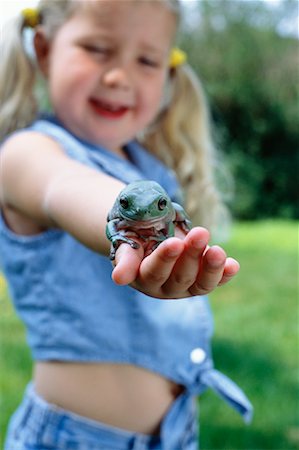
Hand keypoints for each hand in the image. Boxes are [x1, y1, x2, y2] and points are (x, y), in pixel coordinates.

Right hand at [111, 227, 239, 298]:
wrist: (150, 235)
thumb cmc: (136, 236)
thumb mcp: (127, 242)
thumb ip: (125, 258)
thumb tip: (119, 279)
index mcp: (142, 278)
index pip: (154, 271)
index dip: (164, 258)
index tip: (174, 243)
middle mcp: (164, 288)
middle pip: (180, 275)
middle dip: (192, 254)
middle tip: (200, 232)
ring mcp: (185, 288)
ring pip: (201, 284)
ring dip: (211, 267)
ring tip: (218, 250)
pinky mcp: (201, 283)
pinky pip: (214, 282)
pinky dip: (225, 274)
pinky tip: (233, 265)